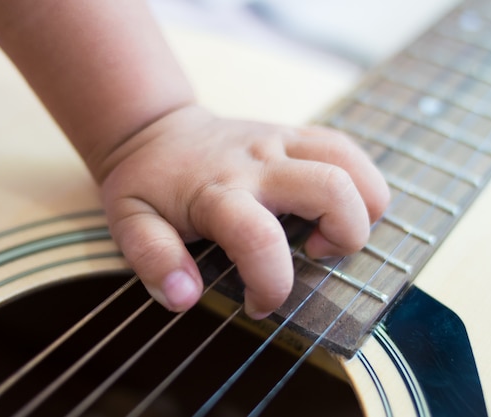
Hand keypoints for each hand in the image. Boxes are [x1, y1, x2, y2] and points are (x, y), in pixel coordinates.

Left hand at [99, 105, 388, 318]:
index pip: (259, 238)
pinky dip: (359, 184)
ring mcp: (280, 141)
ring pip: (352, 164)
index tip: (256, 304)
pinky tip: (334, 207)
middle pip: (332, 190)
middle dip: (343, 240)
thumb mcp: (129, 224)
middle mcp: (256, 162)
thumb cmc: (146, 185)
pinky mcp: (293, 133)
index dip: (271, 286)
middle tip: (311, 255)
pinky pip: (348, 149)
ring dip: (361, 210)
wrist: (156, 131)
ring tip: (327, 231)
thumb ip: (153, 259)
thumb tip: (185, 296)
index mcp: (216, 192)